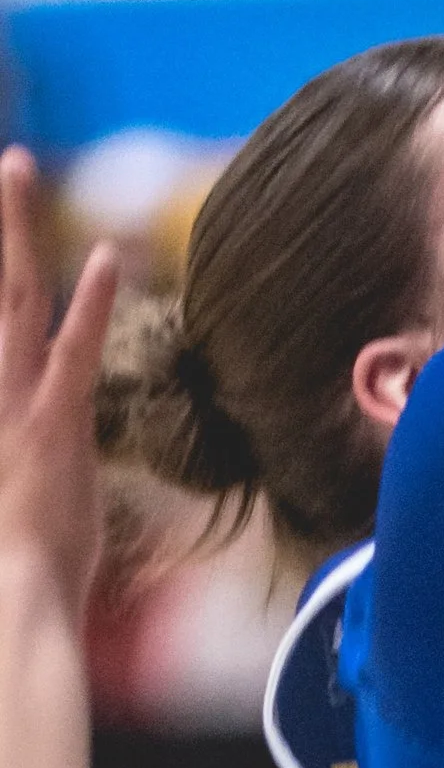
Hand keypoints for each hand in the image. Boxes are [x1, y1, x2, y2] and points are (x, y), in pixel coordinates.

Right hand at [0, 150, 116, 624]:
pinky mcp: (53, 423)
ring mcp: (12, 402)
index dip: (7, 273)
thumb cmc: (16, 565)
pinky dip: (92, 302)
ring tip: (16, 166)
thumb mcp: (19, 490)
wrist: (13, 605)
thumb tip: (35, 434)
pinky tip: (109, 257)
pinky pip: (72, 348)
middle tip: (10, 162)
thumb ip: (27, 444)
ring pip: (15, 297)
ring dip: (17, 229)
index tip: (14, 245)